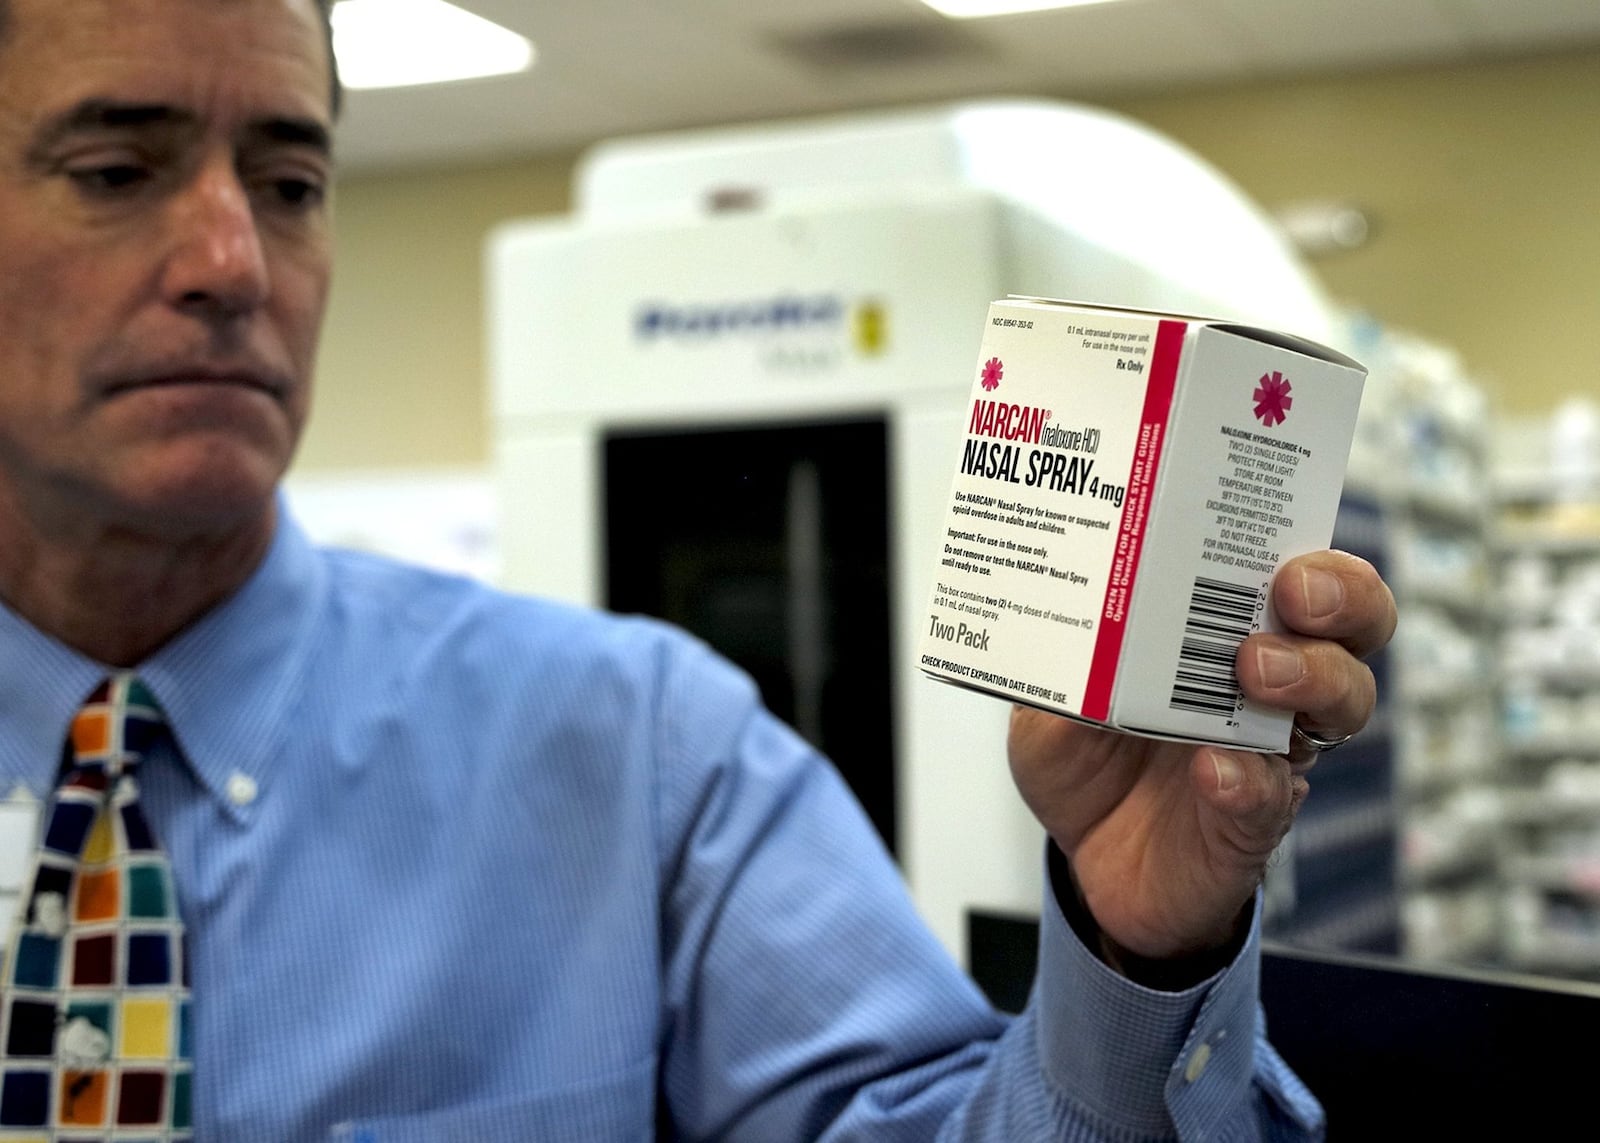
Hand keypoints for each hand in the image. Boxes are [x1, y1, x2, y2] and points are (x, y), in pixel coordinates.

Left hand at [1008, 550, 1395, 963]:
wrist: (1085, 860)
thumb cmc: (1086, 756)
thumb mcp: (1052, 700)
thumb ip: (1063, 666)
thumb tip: (1070, 625)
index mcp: (1231, 629)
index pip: (1306, 572)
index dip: (1318, 553)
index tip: (1286, 545)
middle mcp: (1274, 684)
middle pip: (1356, 626)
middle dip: (1343, 598)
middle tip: (1292, 595)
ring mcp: (1274, 752)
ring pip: (1343, 704)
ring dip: (1310, 676)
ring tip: (1255, 670)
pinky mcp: (1254, 821)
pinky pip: (1271, 798)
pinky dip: (1247, 779)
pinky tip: (1213, 768)